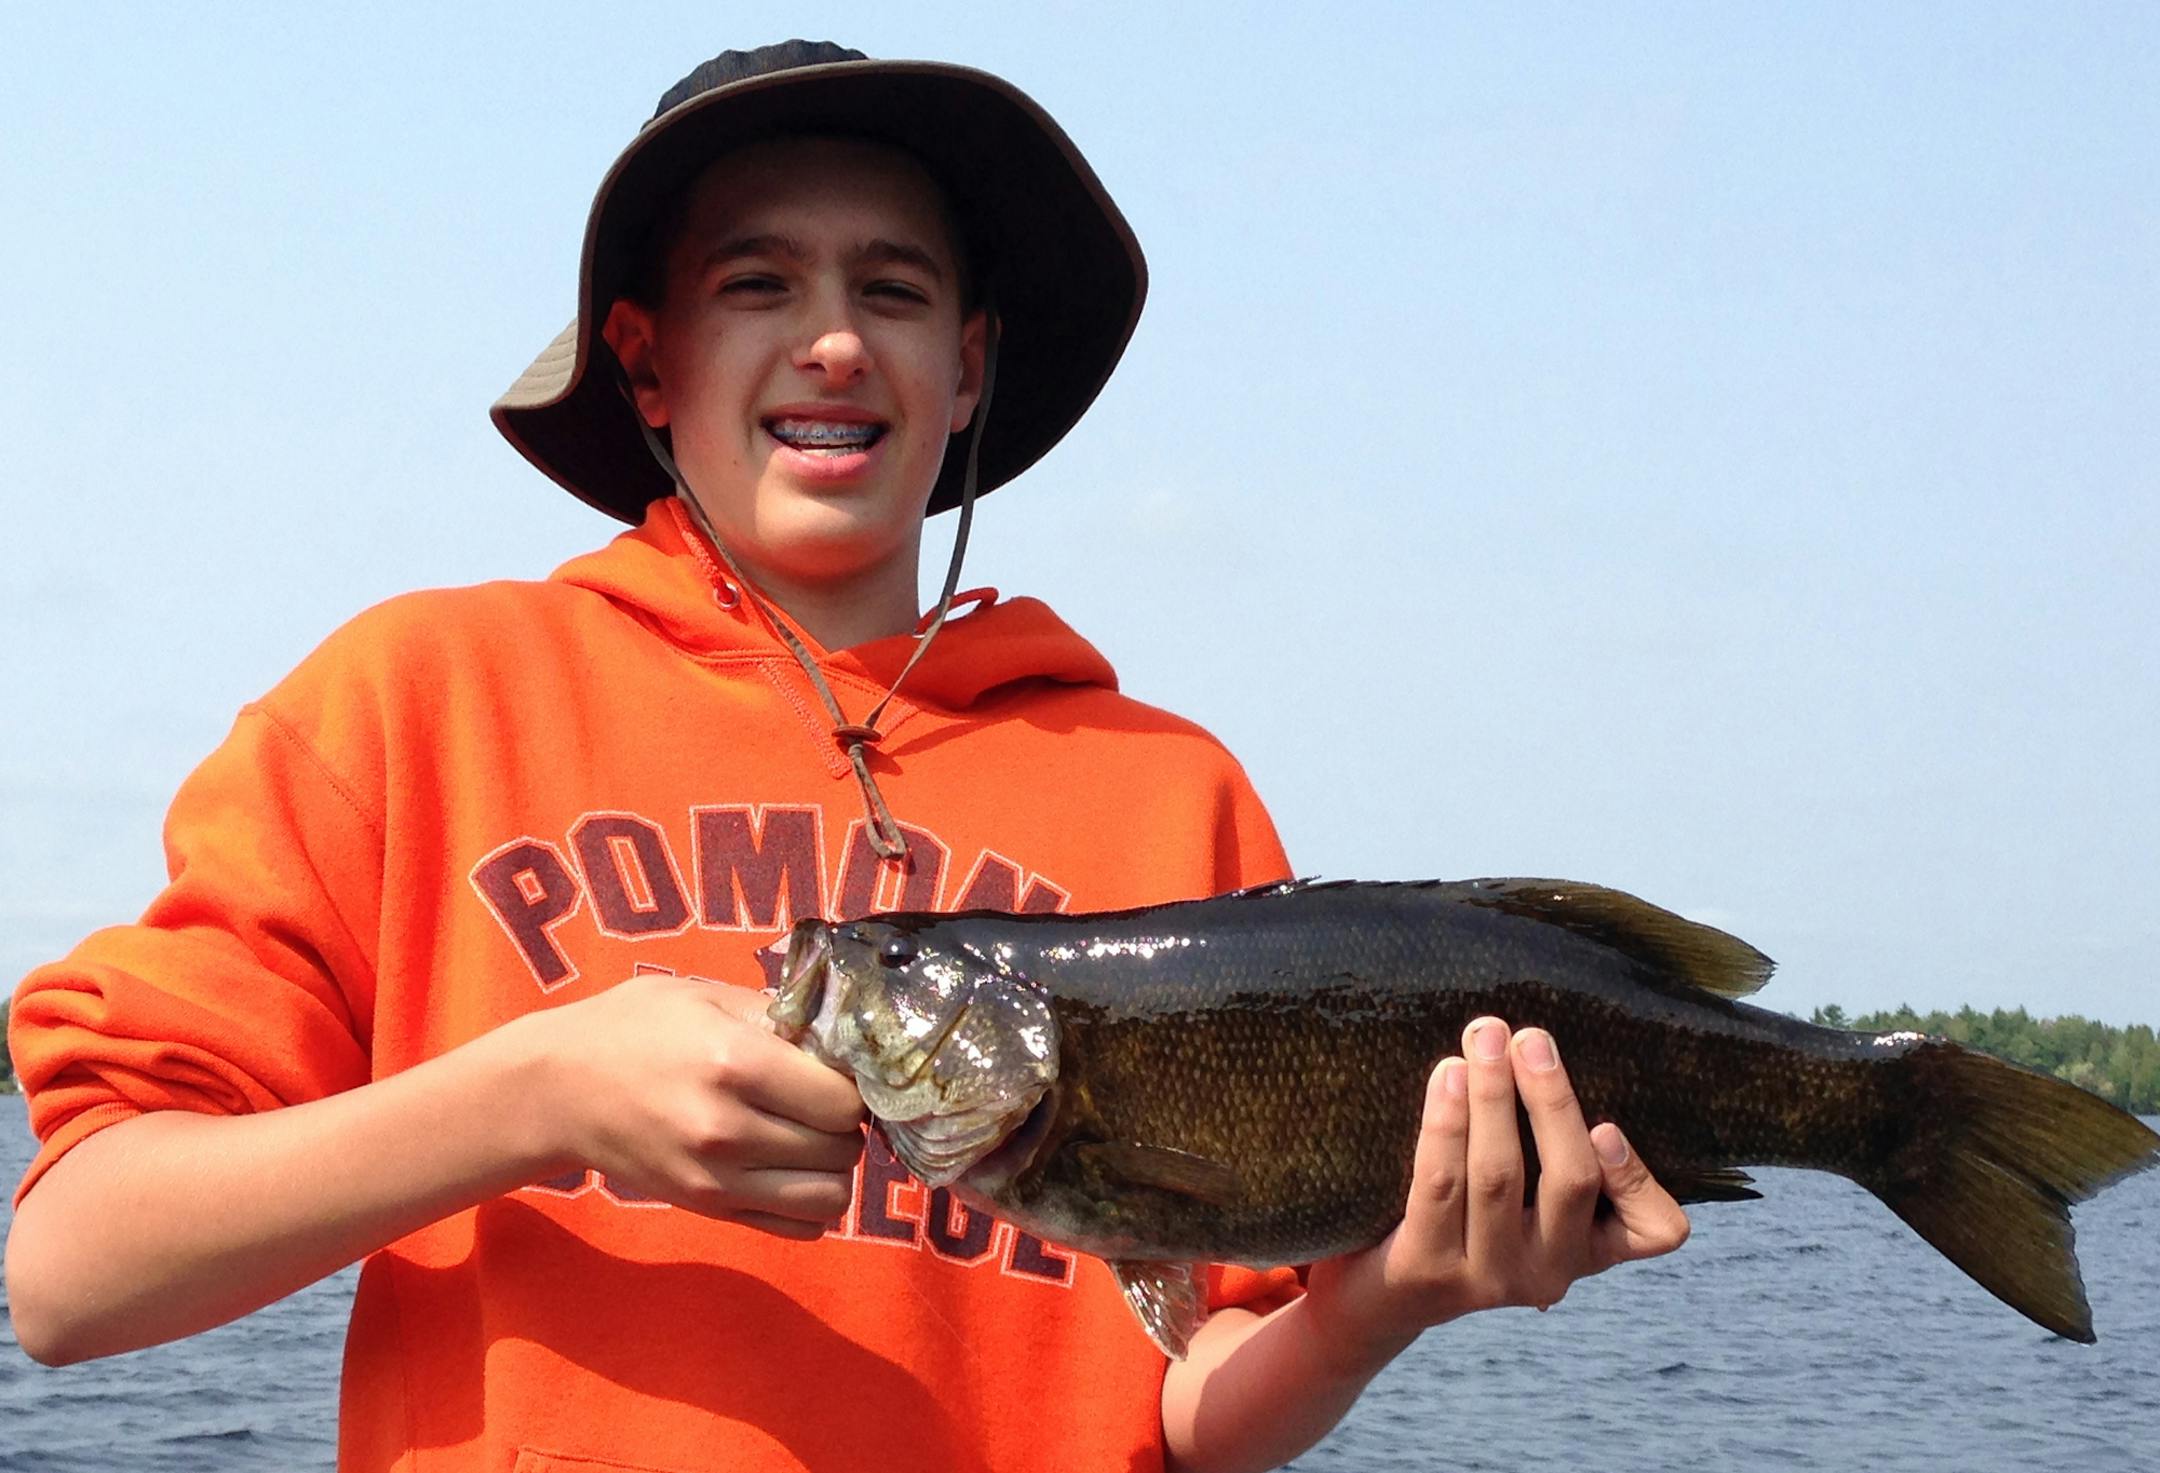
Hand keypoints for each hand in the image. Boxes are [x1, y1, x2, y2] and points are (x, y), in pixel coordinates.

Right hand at [522, 972, 866, 1237]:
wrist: (557, 1090)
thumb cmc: (633, 1029)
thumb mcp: (705, 996)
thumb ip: (779, 1015)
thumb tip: (845, 1036)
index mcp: (734, 1063)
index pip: (843, 1099)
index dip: (853, 1084)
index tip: (837, 1071)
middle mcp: (727, 1130)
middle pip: (841, 1147)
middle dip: (846, 1125)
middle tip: (823, 1101)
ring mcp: (716, 1180)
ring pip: (830, 1197)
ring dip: (833, 1168)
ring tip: (809, 1136)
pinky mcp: (707, 1210)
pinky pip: (798, 1228)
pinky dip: (809, 1204)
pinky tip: (790, 1169)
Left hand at [1302, 1016, 1688, 1371]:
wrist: (1387, 1289)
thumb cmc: (1474, 1214)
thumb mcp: (1535, 1198)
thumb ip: (1558, 1143)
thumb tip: (1546, 1045)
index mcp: (1590, 1250)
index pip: (1654, 1230)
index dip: (1636, 1179)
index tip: (1607, 1124)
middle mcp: (1548, 1272)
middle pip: (1569, 1182)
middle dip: (1550, 1100)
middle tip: (1530, 1038)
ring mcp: (1488, 1277)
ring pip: (1498, 1175)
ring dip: (1493, 1096)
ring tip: (1485, 1037)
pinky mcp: (1428, 1268)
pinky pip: (1439, 1182)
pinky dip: (1446, 1122)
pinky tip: (1448, 1076)